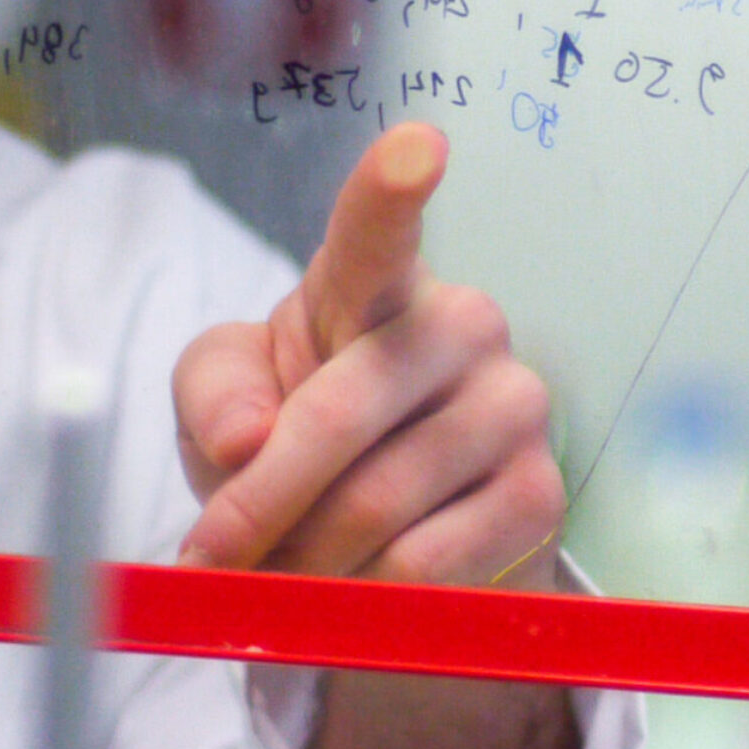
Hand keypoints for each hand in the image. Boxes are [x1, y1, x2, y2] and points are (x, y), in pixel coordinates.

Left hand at [173, 123, 563, 590]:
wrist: (388, 531)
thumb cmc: (300, 434)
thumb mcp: (227, 400)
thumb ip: (212, 392)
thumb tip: (244, 441)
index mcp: (376, 283)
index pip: (381, 229)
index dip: (394, 187)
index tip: (415, 147)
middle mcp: (462, 325)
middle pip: (338, 419)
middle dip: (257, 504)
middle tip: (209, 561)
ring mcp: (513, 408)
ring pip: (375, 508)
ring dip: (303, 565)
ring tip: (283, 578)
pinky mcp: (538, 494)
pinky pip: (424, 567)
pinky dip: (362, 601)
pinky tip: (351, 595)